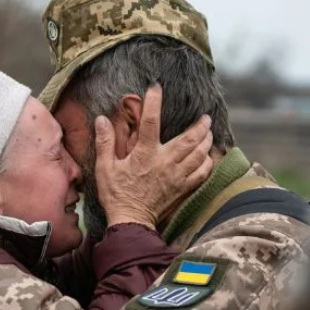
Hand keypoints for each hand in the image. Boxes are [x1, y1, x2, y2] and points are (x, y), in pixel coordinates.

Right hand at [95, 84, 213, 227]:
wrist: (131, 221)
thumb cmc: (116, 194)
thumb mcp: (104, 168)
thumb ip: (104, 142)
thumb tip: (101, 120)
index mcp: (144, 154)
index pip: (151, 122)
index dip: (153, 103)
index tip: (155, 88)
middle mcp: (164, 162)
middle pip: (188, 139)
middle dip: (199, 125)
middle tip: (206, 116)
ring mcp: (176, 176)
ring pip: (198, 154)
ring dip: (206, 141)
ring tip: (209, 132)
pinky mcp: (182, 188)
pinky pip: (201, 173)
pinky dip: (207, 163)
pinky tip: (208, 157)